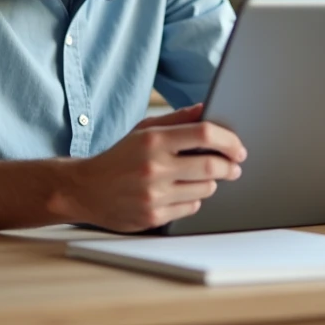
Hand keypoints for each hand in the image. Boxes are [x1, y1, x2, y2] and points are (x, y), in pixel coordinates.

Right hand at [65, 103, 246, 232]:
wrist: (86, 189)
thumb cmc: (119, 157)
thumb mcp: (144, 130)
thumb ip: (177, 119)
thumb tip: (207, 108)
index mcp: (153, 140)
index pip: (204, 134)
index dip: (229, 140)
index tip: (238, 147)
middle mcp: (154, 167)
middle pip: (212, 165)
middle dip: (230, 166)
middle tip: (234, 165)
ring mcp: (154, 194)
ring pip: (205, 189)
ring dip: (210, 182)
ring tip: (200, 177)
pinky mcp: (153, 216)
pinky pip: (191, 208)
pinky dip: (193, 200)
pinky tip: (180, 192)